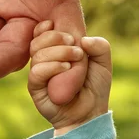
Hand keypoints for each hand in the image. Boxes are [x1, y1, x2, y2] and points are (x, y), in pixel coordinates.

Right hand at [28, 20, 111, 134]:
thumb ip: (100, 46)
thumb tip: (82, 39)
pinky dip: (52, 66)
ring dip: (59, 52)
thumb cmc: (95, 88)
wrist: (90, 113)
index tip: (56, 25)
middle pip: (37, 40)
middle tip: (74, 43)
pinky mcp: (36, 88)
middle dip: (56, 37)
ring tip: (76, 58)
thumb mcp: (103, 63)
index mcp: (54, 51)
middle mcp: (43, 61)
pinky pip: (37, 71)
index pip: (40, 33)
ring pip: (37, 54)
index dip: (45, 27)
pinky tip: (66, 68)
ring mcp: (39, 74)